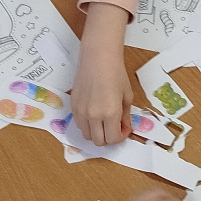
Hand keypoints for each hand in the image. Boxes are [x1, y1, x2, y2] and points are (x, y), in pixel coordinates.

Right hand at [71, 4, 133, 146]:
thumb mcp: (127, 96)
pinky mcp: (73, 107)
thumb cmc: (116, 74)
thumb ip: (126, 116)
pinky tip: (94, 114)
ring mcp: (81, 112)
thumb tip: (125, 128)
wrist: (98, 58)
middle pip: (98, 141)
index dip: (120, 137)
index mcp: (110, 113)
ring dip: (96, 133)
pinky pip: (79, 125)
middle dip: (108, 138)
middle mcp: (94, 116)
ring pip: (87, 136)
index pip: (113, 139)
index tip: (123, 128)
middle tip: (114, 127)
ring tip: (103, 121)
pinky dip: (87, 125)